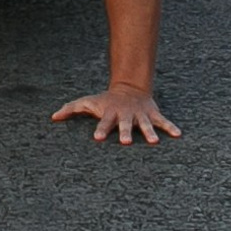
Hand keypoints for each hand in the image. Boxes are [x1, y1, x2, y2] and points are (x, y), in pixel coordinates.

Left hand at [52, 83, 180, 145]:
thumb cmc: (104, 101)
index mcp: (109, 114)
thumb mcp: (88, 102)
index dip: (100, 130)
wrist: (128, 88)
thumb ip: (71, 109)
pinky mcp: (152, 114)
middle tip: (125, 142)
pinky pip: (162, 121)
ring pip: (145, 124)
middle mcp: (125, 115)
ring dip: (149, 132)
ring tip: (154, 142)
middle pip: (125, 125)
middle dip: (125, 133)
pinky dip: (170, 127)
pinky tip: (178, 134)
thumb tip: (52, 117)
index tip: (96, 139)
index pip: (103, 123)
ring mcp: (139, 115)